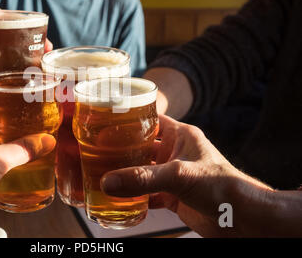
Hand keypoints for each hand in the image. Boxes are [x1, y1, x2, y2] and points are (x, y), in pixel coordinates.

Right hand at [101, 115, 272, 236]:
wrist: (242, 218)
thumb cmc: (223, 186)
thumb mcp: (179, 175)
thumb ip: (144, 178)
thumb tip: (109, 181)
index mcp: (180, 135)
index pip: (150, 119)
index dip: (129, 119)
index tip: (106, 121)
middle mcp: (174, 152)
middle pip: (141, 147)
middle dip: (121, 150)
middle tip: (97, 152)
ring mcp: (173, 175)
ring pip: (142, 171)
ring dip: (126, 175)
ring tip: (103, 175)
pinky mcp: (173, 196)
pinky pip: (147, 194)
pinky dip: (134, 197)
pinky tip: (121, 200)